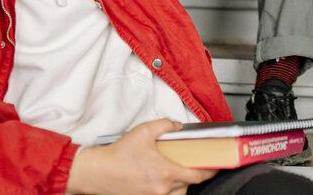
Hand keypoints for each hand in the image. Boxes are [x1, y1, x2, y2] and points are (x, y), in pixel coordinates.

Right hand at [67, 119, 217, 194]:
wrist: (96, 172)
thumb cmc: (118, 154)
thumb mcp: (144, 131)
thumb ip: (166, 125)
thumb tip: (177, 126)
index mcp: (165, 172)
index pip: (197, 176)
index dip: (209, 172)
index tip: (216, 167)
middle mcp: (161, 188)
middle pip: (187, 185)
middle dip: (192, 175)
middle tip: (191, 164)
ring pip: (176, 193)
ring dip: (179, 183)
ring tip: (174, 171)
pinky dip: (166, 189)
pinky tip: (160, 178)